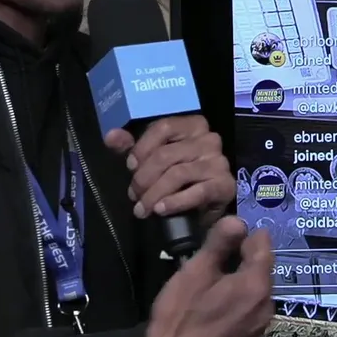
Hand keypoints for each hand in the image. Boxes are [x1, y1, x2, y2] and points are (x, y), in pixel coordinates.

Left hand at [104, 115, 232, 221]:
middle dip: (143, 178)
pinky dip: (174, 202)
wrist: (204, 208)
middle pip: (166, 154)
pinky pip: (197, 193)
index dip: (142, 147)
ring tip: (142, 209)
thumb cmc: (176, 177)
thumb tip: (111, 136)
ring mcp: (219, 162)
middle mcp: (210, 139)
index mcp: (193, 125)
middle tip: (133, 196)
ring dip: (154, 194)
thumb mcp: (151, 159)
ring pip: (178, 174)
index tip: (129, 167)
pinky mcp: (225, 185)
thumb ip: (131, 147)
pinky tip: (160, 210)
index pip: (164, 127)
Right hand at [146, 217, 275, 336]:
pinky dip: (240, 300)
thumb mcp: (194, 275)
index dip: (246, 233)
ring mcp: (262, 324)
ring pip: (256, 288)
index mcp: (256, 284)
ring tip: (214, 281)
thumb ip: (218, 244)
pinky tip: (218, 304)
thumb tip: (235, 220)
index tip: (227, 233)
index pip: (263, 243)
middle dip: (242, 257)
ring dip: (240, 280)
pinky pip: (251, 308)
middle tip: (216, 257)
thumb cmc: (182, 320)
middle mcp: (268, 303)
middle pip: (262, 267)